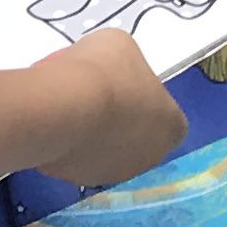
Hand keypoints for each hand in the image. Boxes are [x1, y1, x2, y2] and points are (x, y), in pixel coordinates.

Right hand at [33, 27, 182, 188]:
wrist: (60, 107)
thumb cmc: (101, 72)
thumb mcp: (119, 46)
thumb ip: (124, 62)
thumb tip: (112, 70)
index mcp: (173, 125)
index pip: (166, 115)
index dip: (143, 99)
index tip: (119, 85)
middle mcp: (153, 156)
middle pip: (138, 136)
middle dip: (119, 121)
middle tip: (93, 98)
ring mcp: (118, 173)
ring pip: (106, 151)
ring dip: (94, 135)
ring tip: (68, 110)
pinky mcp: (82, 180)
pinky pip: (77, 160)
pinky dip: (68, 146)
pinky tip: (53, 125)